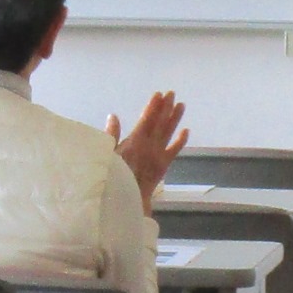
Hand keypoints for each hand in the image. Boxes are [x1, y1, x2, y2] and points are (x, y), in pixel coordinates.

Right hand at [107, 91, 189, 208]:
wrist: (127, 199)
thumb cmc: (113, 176)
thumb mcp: (107, 154)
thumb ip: (111, 135)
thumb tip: (113, 116)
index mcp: (135, 141)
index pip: (147, 119)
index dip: (153, 106)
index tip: (159, 95)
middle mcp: (150, 145)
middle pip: (160, 122)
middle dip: (166, 107)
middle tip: (172, 94)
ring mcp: (158, 155)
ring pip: (168, 133)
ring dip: (175, 119)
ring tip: (181, 105)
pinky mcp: (164, 165)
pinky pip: (174, 150)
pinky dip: (180, 141)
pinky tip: (186, 131)